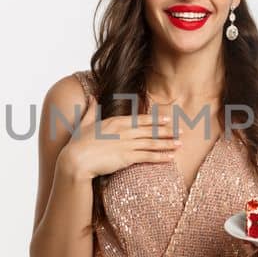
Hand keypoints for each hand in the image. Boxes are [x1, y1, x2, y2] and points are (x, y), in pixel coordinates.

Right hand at [56, 102, 178, 179]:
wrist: (75, 160)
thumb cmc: (78, 143)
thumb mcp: (85, 122)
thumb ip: (91, 109)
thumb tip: (92, 96)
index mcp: (116, 121)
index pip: (141, 119)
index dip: (156, 120)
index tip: (168, 119)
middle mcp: (124, 130)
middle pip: (151, 130)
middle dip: (168, 131)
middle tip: (182, 131)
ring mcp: (127, 143)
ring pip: (153, 142)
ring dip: (168, 143)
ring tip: (180, 144)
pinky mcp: (127, 157)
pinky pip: (148, 156)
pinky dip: (161, 156)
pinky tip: (171, 157)